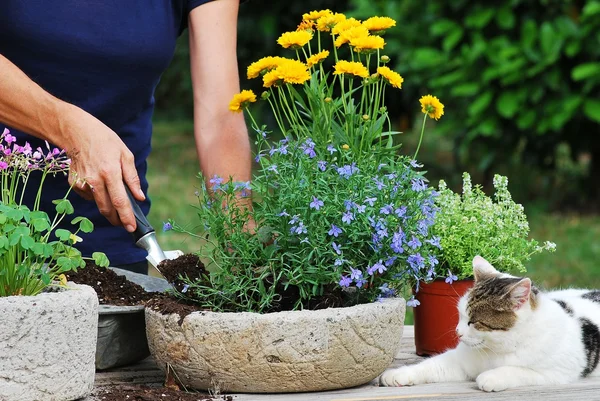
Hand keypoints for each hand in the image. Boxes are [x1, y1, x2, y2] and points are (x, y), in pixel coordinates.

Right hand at [59, 104, 144, 231]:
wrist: (77, 132)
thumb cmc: (105, 141)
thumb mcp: (125, 154)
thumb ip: (132, 178)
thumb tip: (139, 197)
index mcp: (110, 172)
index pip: (119, 201)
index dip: (126, 217)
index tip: (132, 228)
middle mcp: (94, 180)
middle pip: (106, 208)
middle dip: (117, 219)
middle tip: (125, 224)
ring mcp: (82, 182)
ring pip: (97, 204)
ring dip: (108, 209)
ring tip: (116, 205)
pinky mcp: (73, 183)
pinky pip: (88, 196)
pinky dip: (96, 196)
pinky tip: (99, 185)